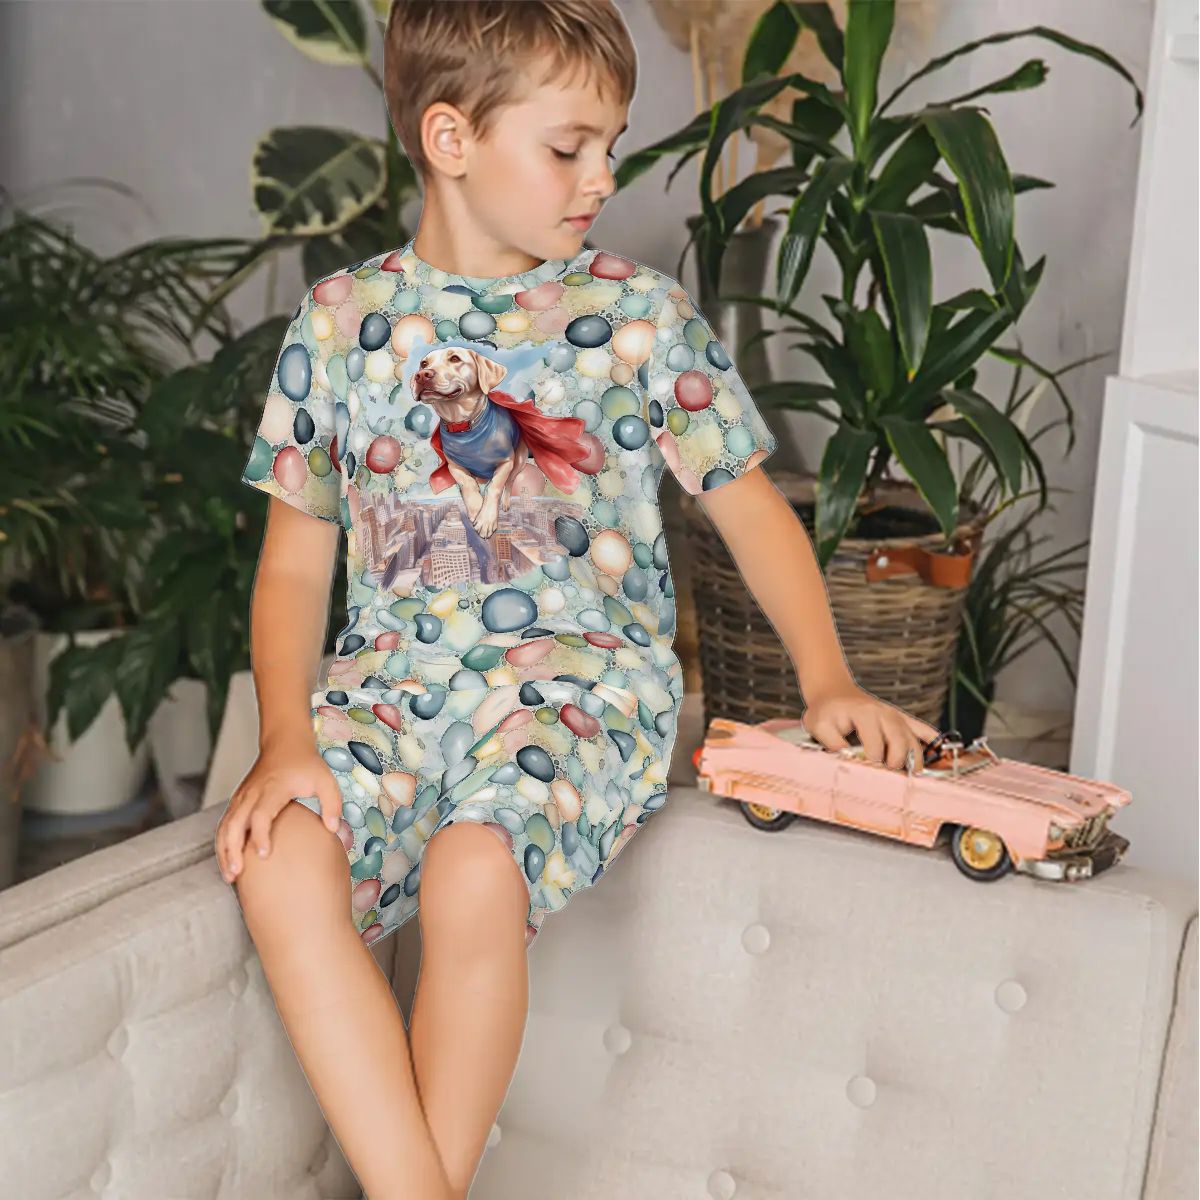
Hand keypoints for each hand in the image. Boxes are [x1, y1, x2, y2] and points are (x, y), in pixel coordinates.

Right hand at [215, 739, 343, 883]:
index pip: (261, 813)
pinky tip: (230, 863)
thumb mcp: (326, 780)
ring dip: (224, 851)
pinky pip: (224, 824)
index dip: (260, 834)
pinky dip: (222, 844)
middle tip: (237, 874)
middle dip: (233, 850)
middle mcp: (253, 793)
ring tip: (230, 877)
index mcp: (273, 787)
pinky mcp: (237, 801)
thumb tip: (332, 829)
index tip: (263, 854)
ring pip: (225, 826)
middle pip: (235, 823)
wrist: (285, 743)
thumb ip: (332, 804)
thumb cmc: (306, 764)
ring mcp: (242, 797)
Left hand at [801, 681, 939, 773]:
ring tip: (907, 779)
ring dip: (914, 762)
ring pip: (915, 742)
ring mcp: (897, 717)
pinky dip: (932, 743)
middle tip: (887, 781)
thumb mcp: (819, 726)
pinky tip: (938, 757)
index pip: (875, 747)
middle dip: (896, 766)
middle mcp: (886, 714)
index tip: (864, 776)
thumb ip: (833, 745)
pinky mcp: (903, 719)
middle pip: (901, 744)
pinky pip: (924, 730)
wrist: (834, 692)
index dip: (871, 766)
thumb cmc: (826, 711)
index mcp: (865, 715)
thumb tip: (849, 763)